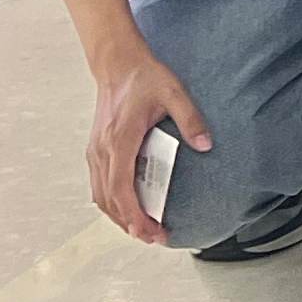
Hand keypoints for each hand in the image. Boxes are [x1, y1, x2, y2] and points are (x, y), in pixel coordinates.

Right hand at [85, 43, 210, 246]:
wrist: (118, 63)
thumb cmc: (146, 77)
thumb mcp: (175, 92)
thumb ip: (191, 118)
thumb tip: (205, 145)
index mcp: (119, 139)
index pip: (122, 188)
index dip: (134, 214)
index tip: (150, 232)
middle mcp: (102, 150)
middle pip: (109, 199)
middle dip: (129, 223)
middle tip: (155, 238)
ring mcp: (95, 151)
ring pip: (100, 195)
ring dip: (119, 216)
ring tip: (143, 229)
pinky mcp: (96, 149)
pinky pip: (99, 184)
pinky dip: (112, 202)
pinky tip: (128, 209)